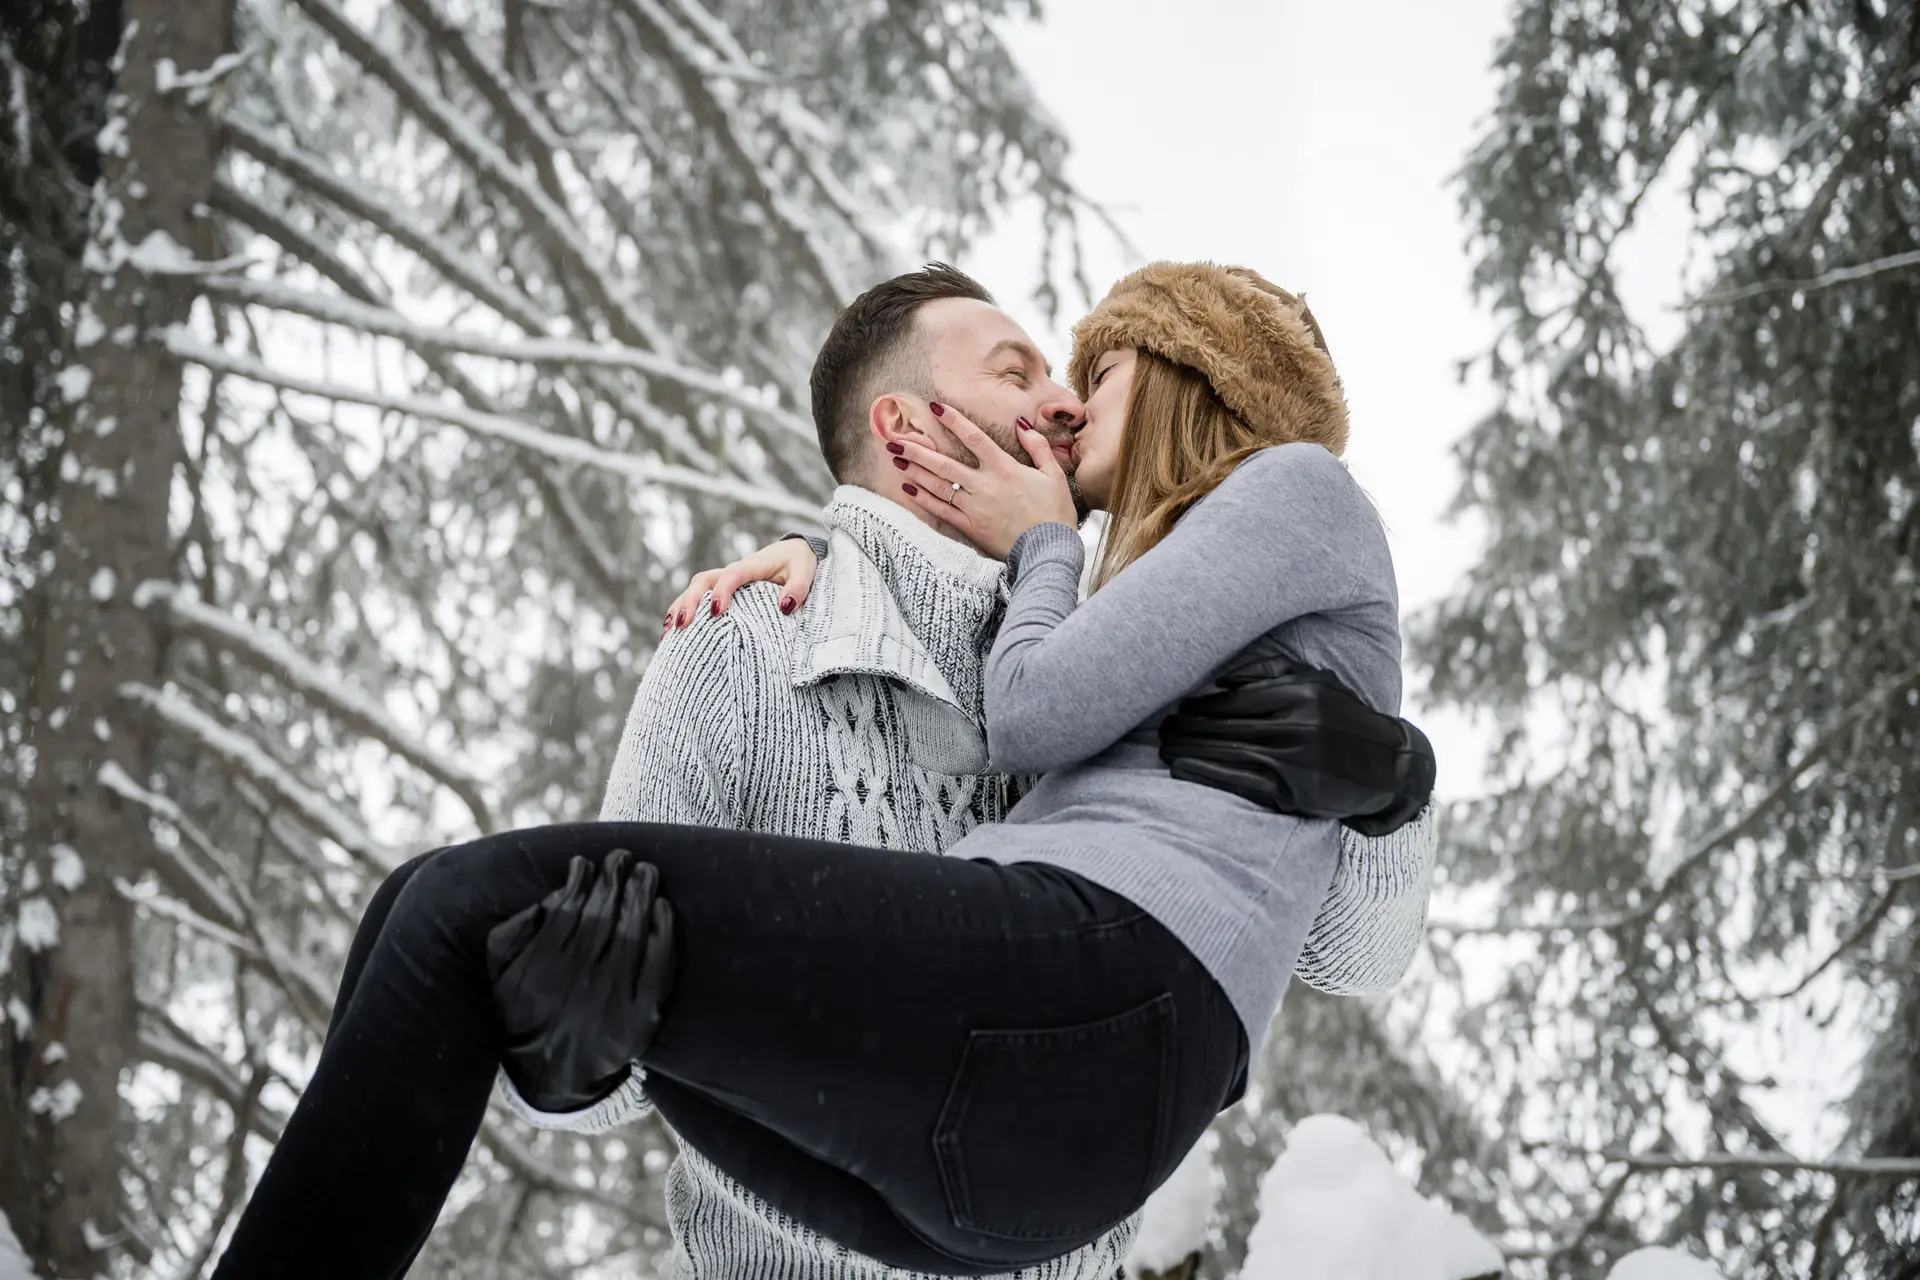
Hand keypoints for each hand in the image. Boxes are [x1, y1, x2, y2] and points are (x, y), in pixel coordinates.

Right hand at [487, 849, 676, 1112]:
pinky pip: (657, 966)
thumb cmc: (525, 1014)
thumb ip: (512, 934)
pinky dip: (663, 934)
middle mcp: (576, 984)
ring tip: (646, 872)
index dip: (580, 881)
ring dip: (641, 896)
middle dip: (613, 880)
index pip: (567, 911)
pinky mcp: (641, 1017)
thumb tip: (551, 896)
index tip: (586, 863)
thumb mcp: (500, 976)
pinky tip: (663, 908)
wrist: (552, 1076)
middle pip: (602, 917)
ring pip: (631, 934)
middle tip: (621, 856)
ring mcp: (612, 1001)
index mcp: (540, 971)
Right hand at [665, 536, 817, 628]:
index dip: (721, 592)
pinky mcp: (723, 590)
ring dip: (680, 607)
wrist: (795, 551)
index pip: (731, 576)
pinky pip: (700, 598)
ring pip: (696, 589)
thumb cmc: (799, 562)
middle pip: (703, 581)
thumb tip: (785, 607)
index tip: (717, 612)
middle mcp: (734, 571)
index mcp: (752, 566)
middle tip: (682, 625)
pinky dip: (684, 611)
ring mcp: (725, 580)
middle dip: (690, 601)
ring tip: (669, 632)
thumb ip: (798, 588)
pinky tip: (674, 632)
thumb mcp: (805, 572)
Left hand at [891, 402, 1077, 559]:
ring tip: (896, 458)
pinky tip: (908, 488)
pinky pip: (941, 510)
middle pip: (945, 463)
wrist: (1048, 550)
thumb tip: (1021, 423)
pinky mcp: (969, 527)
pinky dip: (923, 499)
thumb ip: (1038, 447)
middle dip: (918, 449)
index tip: (936, 407)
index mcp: (1005, 468)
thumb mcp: (1054, 475)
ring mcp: (974, 507)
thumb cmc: (1054, 513)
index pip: (974, 438)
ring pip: (938, 485)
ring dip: (915, 470)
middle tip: (895, 438)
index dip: (954, 421)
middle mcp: (985, 485)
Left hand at [1157, 655, 1435, 835]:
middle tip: (1162, 731)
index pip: (1234, 700)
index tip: (1177, 711)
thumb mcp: (1317, 682)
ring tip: (1164, 748)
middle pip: (1225, 725)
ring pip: (1227, 750)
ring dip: (1188, 749)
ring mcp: (1296, 759)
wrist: (1387, 767)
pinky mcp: (1294, 791)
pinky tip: (1181, 768)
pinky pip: (1239, 781)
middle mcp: (1299, 723)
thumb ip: (1271, 672)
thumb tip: (1220, 679)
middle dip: (1187, 728)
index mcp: (1301, 693)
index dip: (1199, 707)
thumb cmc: (1342, 718)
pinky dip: (1205, 773)